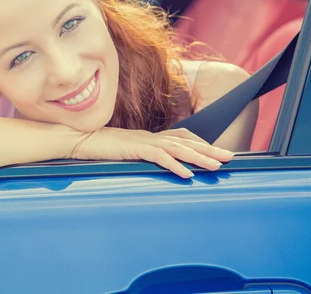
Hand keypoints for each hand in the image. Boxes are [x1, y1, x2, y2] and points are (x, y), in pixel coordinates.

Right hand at [71, 127, 232, 177]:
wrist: (80, 139)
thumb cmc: (101, 148)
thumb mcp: (126, 152)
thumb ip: (141, 156)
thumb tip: (154, 164)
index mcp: (150, 137)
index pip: (182, 136)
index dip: (201, 143)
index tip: (216, 152)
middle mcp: (151, 136)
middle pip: (187, 141)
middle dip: (210, 150)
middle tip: (230, 158)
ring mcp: (143, 141)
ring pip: (178, 148)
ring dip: (198, 158)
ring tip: (215, 167)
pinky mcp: (134, 148)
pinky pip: (158, 156)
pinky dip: (174, 165)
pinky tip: (187, 174)